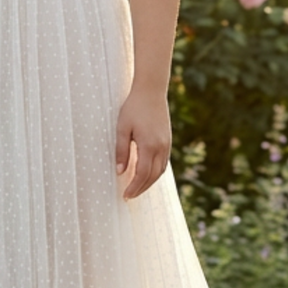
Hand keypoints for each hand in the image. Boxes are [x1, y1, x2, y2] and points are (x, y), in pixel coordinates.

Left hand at [114, 86, 170, 200]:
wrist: (151, 91)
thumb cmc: (134, 107)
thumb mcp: (122, 128)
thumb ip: (121, 151)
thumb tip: (120, 172)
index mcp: (148, 145)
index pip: (142, 174)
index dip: (134, 187)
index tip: (125, 195)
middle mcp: (161, 148)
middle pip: (152, 176)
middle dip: (141, 188)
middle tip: (129, 196)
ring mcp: (166, 144)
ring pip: (160, 171)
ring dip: (149, 182)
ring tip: (137, 188)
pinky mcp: (168, 141)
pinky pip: (163, 163)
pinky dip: (155, 172)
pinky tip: (146, 174)